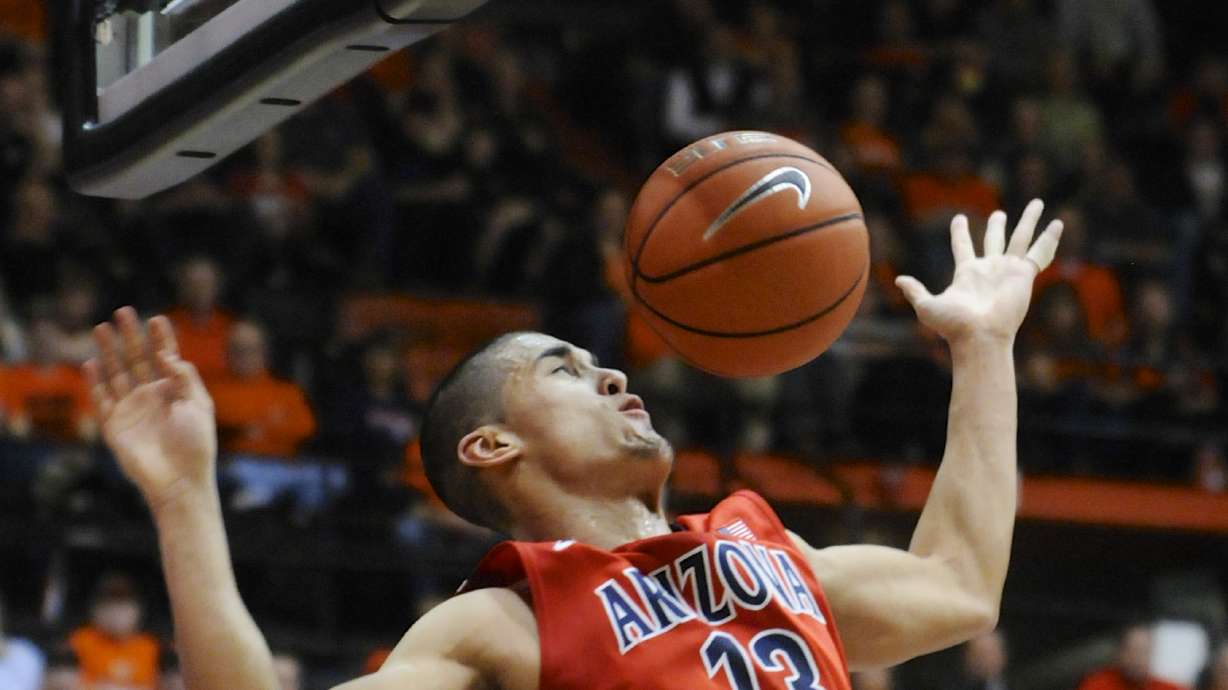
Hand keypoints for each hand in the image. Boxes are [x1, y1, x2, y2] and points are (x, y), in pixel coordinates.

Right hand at [84, 308, 217, 509]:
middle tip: (124, 311)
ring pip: (117, 373)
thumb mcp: (198, 406)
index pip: (166, 358)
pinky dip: (95, 382)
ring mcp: (132, 410)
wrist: (179, 480)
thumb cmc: (196, 444)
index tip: (157, 318)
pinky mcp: (115, 426)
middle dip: (131, 336)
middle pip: (138, 359)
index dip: (161, 338)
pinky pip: (102, 399)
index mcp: (176, 392)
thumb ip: (184, 378)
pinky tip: (91, 363)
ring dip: (109, 351)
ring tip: (101, 327)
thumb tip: (169, 355)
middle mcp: (152, 397)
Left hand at [895, 199, 1061, 344]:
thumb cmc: (954, 325)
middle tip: (999, 214)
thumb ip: (916, 291)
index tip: (959, 218)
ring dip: (1028, 220)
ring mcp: (1008, 270)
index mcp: (967, 273)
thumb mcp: (928, 306)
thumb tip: (899, 280)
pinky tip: (1057, 224)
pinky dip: (1049, 239)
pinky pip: (1039, 253)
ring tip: (1036, 202)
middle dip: (996, 226)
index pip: (963, 246)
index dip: (960, 232)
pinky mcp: (1024, 275)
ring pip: (1020, 238)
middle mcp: (989, 269)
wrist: (979, 336)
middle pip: (994, 239)